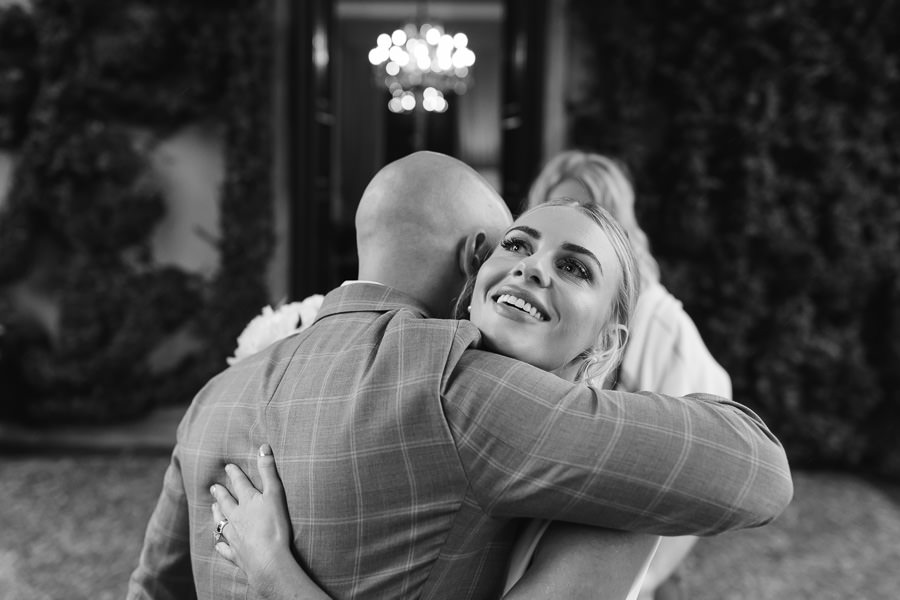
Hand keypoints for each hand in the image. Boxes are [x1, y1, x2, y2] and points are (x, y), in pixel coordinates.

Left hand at [211, 444, 294, 594]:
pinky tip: (219, 543)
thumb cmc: (274, 526)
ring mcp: (234, 536)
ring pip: (221, 523)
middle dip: (220, 493)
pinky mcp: (236, 554)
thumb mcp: (275, 494)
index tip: (228, 467)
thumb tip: (263, 446)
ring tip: (213, 508)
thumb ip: (268, 470)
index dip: (234, 474)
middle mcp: (236, 517)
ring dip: (217, 514)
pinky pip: (224, 548)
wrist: (268, 560)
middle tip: (214, 487)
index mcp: (247, 502)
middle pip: (226, 503)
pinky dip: (221, 544)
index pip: (239, 484)